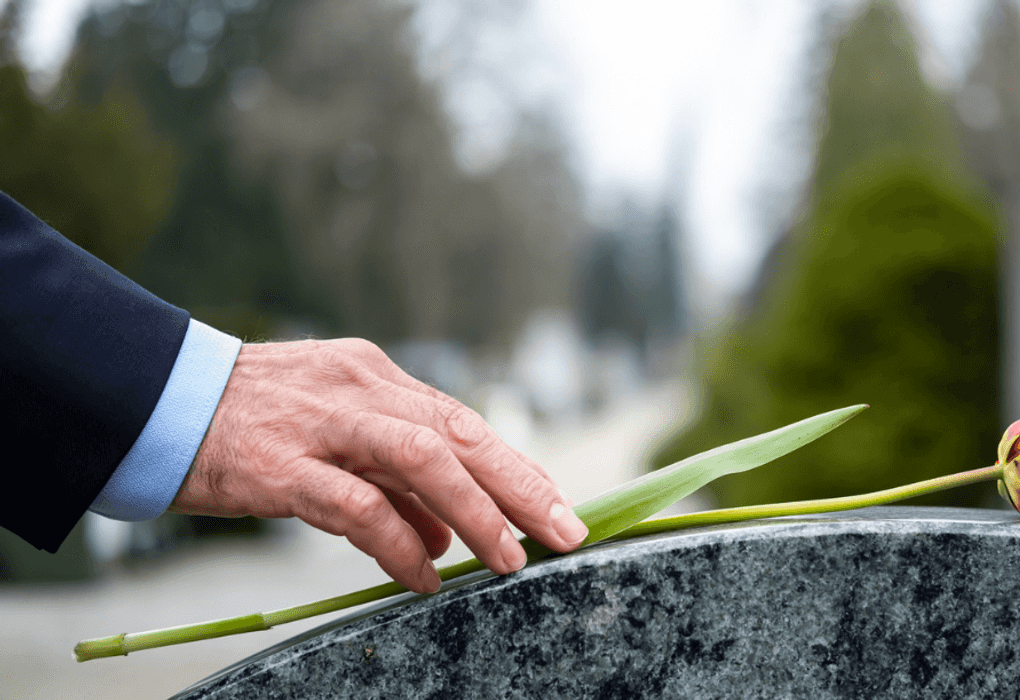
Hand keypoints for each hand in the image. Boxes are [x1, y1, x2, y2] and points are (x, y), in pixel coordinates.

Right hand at [170, 338, 588, 592]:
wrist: (154, 400)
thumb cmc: (250, 423)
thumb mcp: (332, 433)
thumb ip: (393, 479)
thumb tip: (449, 535)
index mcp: (375, 376)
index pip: (462, 421)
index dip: (515, 466)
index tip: (557, 503)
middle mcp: (359, 390)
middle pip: (460, 433)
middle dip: (521, 485)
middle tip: (565, 531)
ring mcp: (322, 424)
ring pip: (423, 459)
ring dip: (476, 512)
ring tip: (508, 559)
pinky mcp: (281, 465)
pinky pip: (357, 506)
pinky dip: (399, 544)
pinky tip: (423, 575)